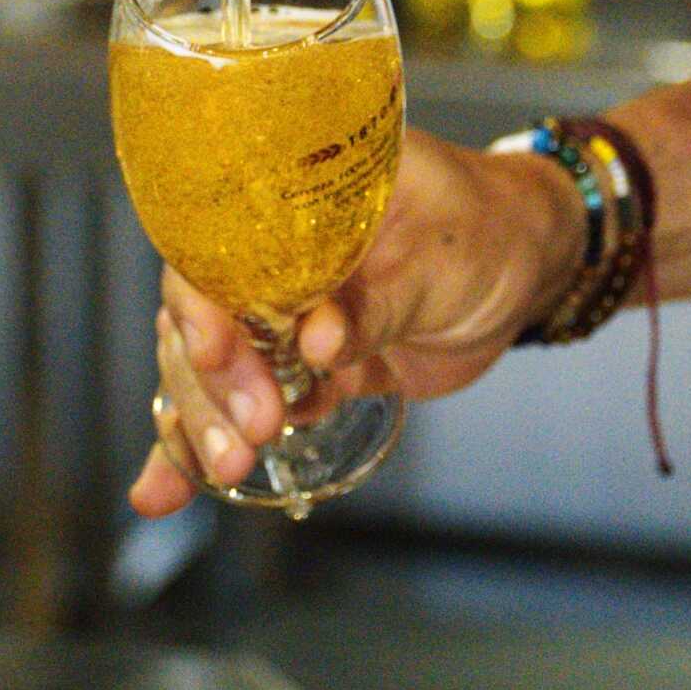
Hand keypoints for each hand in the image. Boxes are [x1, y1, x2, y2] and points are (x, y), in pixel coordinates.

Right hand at [129, 128, 583, 516]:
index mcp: (288, 197)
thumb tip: (315, 344)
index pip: (214, 242)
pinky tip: (166, 492)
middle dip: (210, 382)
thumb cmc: (487, 228)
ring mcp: (281, 313)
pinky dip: (203, 448)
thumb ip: (378, 301)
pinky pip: (245, 403)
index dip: (202, 298)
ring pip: (212, 368)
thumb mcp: (440, 256)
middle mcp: (269, 253)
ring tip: (224, 470)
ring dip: (204, 421)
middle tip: (246, 434)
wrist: (524, 266)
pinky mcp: (301, 367)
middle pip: (200, 314)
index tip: (215, 352)